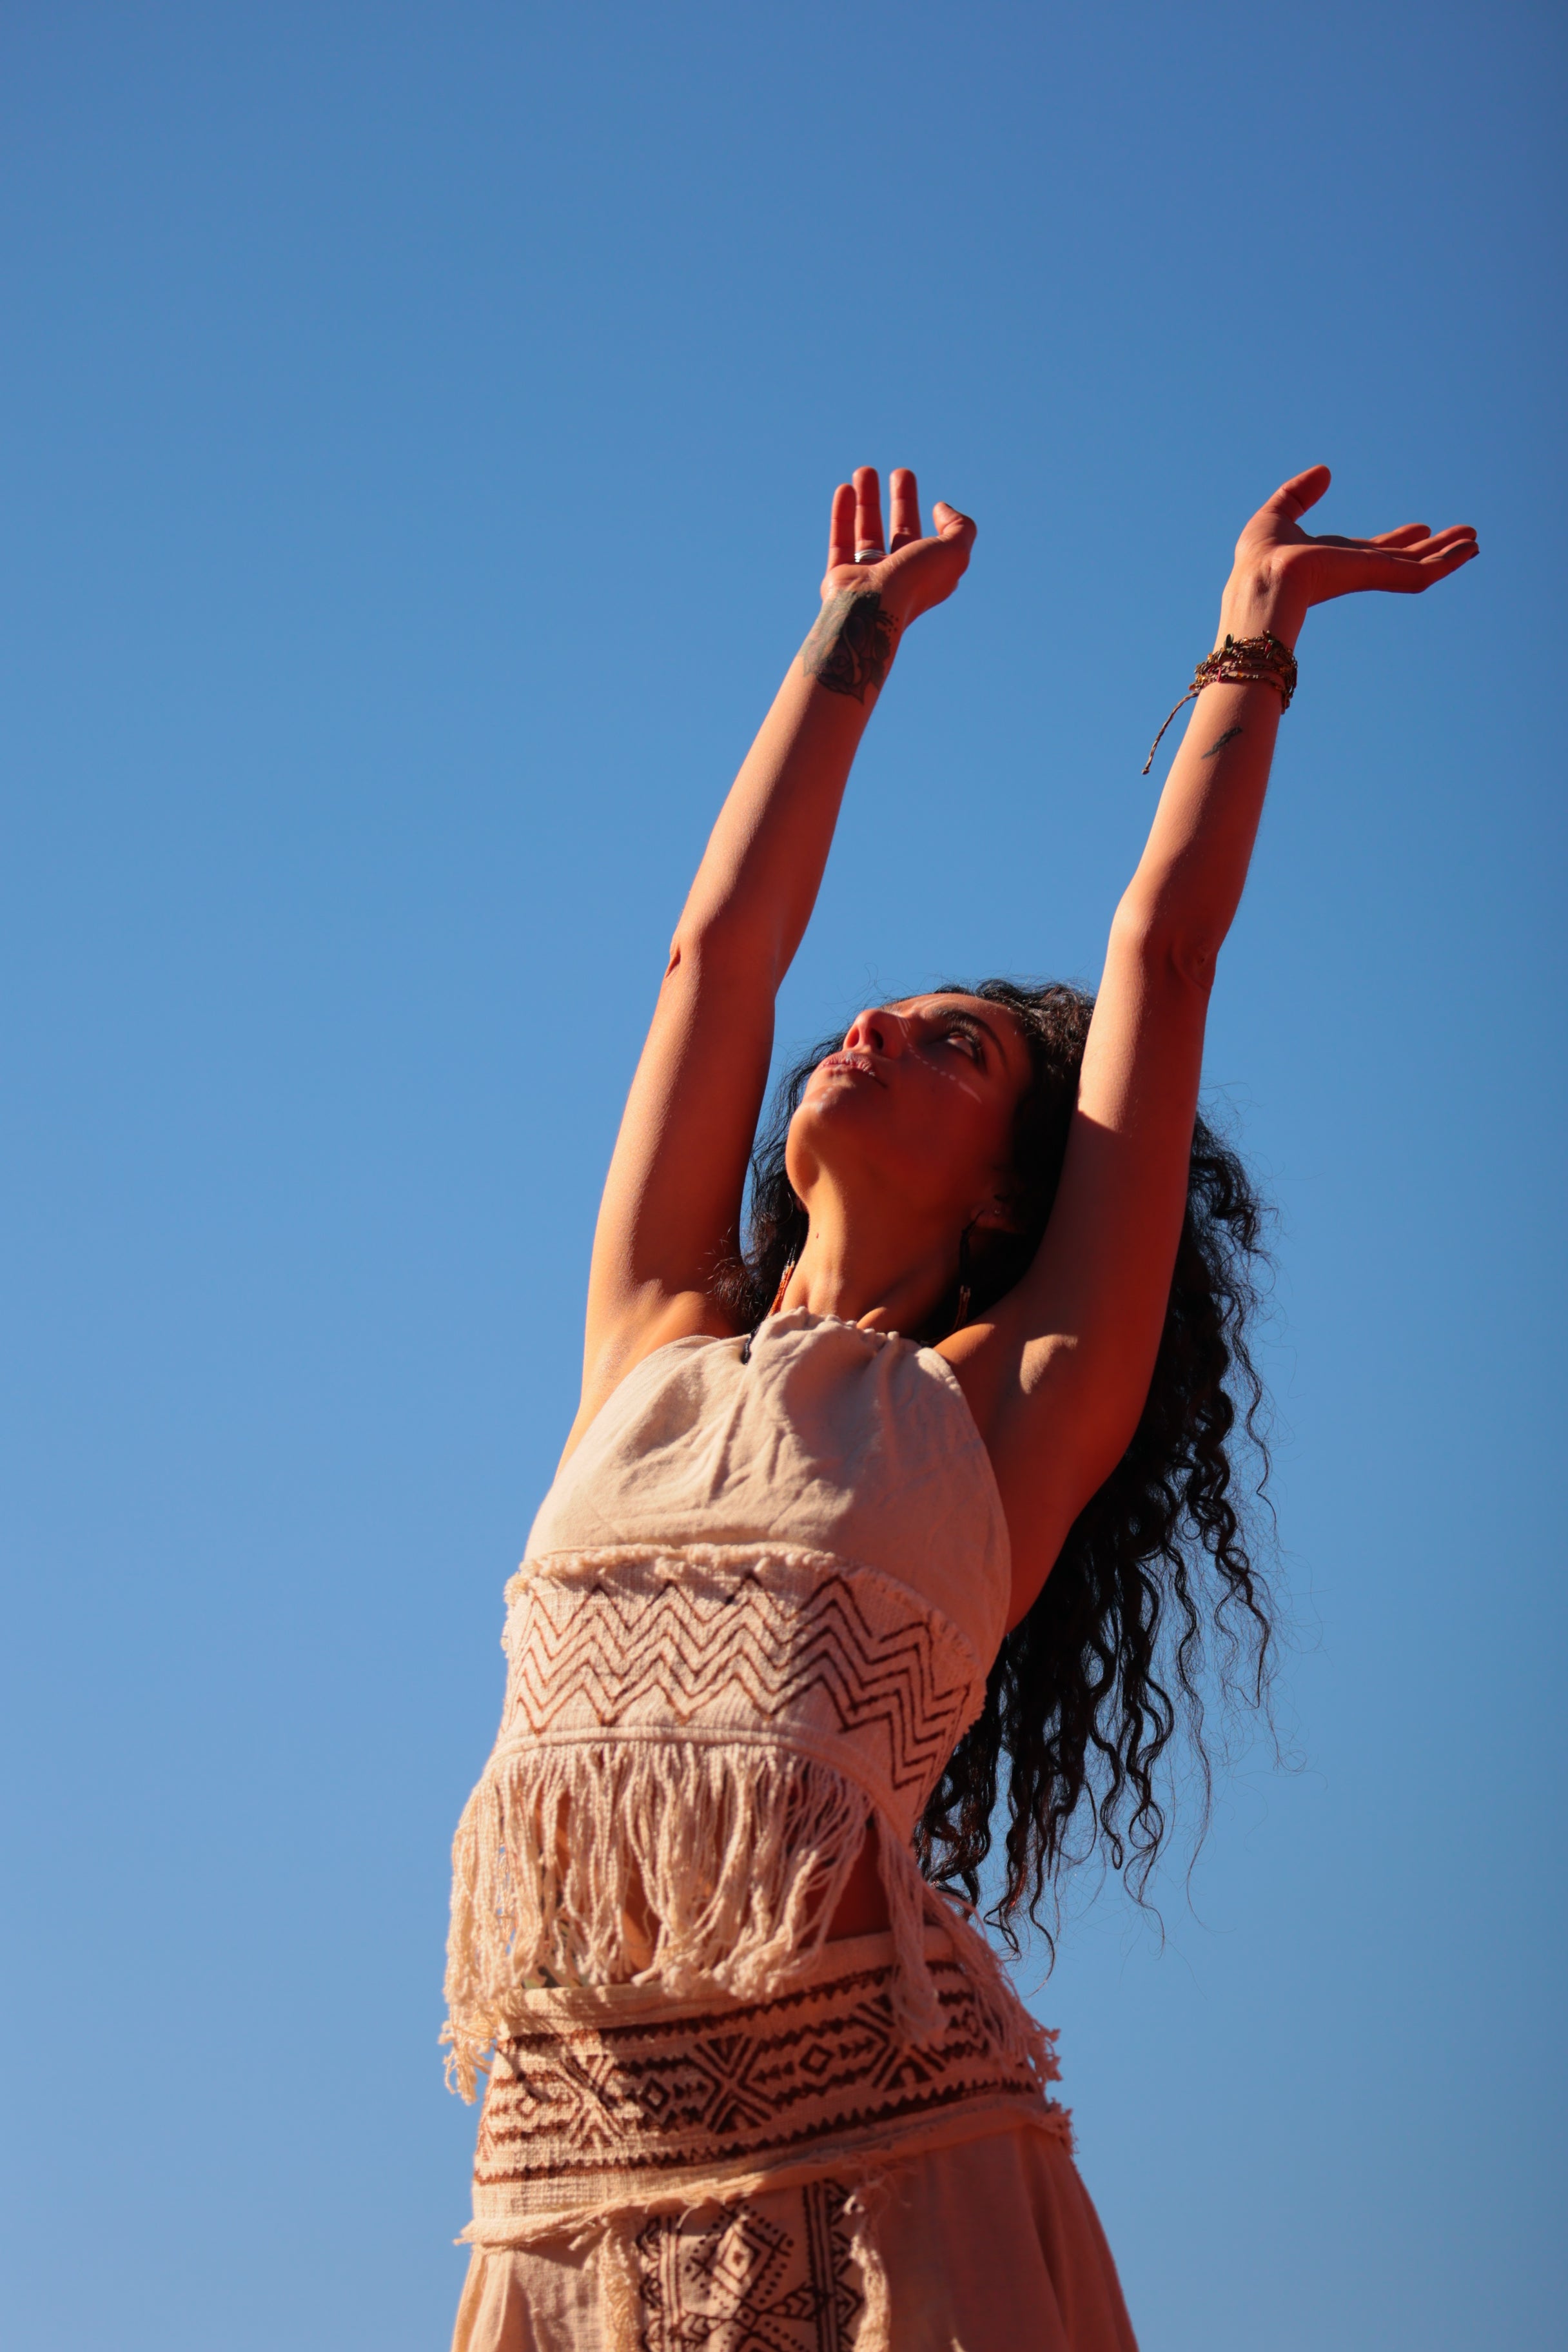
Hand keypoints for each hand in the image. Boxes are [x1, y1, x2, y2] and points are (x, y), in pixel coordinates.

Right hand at [821, 466, 975, 627]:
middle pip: (901, 532)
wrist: (871, 607)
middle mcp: (899, 577)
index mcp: (927, 576)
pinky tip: (845, 490)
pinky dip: (843, 515)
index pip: (934, 546)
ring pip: (868, 532)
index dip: (939, 524)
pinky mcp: (840, 576)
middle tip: (899, 473)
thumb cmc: (914, 580)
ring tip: (864, 471)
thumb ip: (960, 527)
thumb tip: (940, 508)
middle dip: (901, 501)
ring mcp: (868, 577)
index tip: (935, 506)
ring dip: (867, 501)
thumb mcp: (955, 552)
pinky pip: (840, 540)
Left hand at [1223, 465, 1477, 647]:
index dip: (1399, 540)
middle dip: (1433, 548)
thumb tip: (1324, 471)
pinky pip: (1419, 574)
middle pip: (1404, 559)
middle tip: (1463, 537)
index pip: (1374, 551)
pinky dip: (1446, 563)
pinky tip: (1468, 551)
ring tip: (1475, 542)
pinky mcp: (1376, 576)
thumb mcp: (1279, 513)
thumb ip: (1300, 493)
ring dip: (1449, 554)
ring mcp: (1367, 575)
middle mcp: (1354, 569)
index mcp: (1333, 558)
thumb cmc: (1260, 557)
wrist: (1263, 579)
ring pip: (1418, 567)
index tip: (1420, 528)